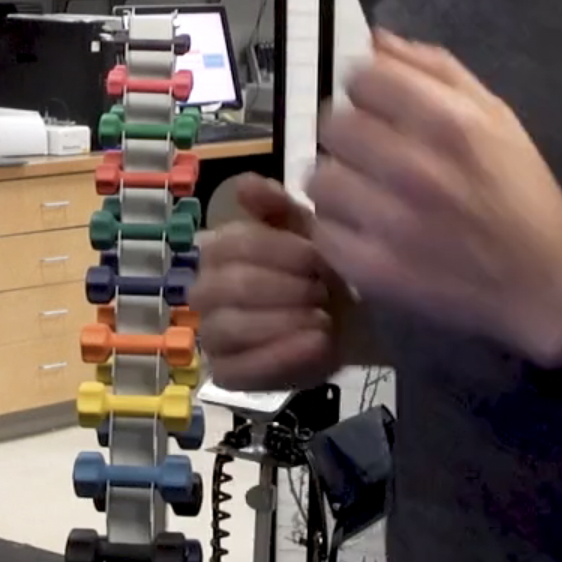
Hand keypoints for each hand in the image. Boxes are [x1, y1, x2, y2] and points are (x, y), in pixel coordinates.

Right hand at [193, 175, 343, 391]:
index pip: (231, 246)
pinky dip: (282, 357)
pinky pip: (238, 372)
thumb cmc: (325, 269)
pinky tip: (318, 344)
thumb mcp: (311, 228)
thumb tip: (243, 186)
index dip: (278, 251)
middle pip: (229, 287)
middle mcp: (205, 291)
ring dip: (283, 321)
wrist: (355, 317)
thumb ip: (278, 206)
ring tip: (323, 317)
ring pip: (229, 328)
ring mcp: (211, 336)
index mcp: (218, 251)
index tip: (318, 258)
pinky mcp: (226, 374)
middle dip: (284, 288)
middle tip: (322, 290)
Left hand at [307, 32, 561, 365]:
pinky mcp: (373, 269)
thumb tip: (376, 39)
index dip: (366, 89)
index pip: (361, 77)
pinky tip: (366, 230)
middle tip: (371, 153)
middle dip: (350, 133)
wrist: (544, 280)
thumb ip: (436, 69)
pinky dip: (338, 229)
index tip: (377, 106)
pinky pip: (323, 231)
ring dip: (339, 182)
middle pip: (333, 124)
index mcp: (447, 122)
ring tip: (366, 195)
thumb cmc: (520, 190)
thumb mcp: (496, 115)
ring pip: (320, 177)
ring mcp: (389, 222)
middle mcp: (413, 167)